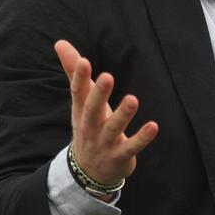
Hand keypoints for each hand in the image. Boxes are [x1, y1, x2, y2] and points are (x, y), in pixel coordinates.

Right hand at [55, 40, 158, 192]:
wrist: (87, 172)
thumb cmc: (87, 125)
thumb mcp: (79, 101)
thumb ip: (73, 72)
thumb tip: (60, 42)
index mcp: (81, 111)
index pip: (78, 92)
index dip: (79, 77)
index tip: (83, 61)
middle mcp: (91, 126)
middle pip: (93, 110)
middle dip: (99, 94)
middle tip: (107, 77)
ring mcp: (105, 143)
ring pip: (113, 129)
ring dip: (123, 115)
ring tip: (133, 100)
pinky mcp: (120, 156)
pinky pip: (131, 147)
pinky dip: (142, 138)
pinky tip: (154, 126)